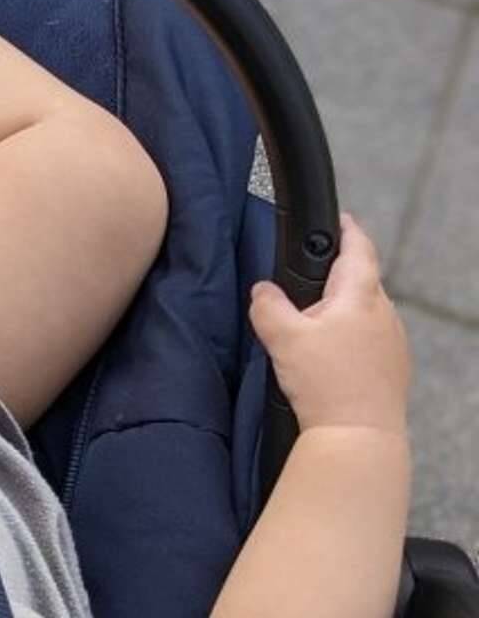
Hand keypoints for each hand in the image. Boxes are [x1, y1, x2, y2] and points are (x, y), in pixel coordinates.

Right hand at [249, 213, 409, 435]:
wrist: (358, 437)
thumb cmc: (325, 384)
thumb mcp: (282, 337)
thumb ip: (266, 304)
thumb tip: (262, 290)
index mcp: (360, 296)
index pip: (359, 248)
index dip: (347, 229)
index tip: (338, 219)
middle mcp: (385, 313)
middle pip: (361, 280)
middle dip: (335, 275)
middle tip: (305, 279)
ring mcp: (393, 341)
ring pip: (365, 311)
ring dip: (342, 309)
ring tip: (311, 324)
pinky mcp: (393, 367)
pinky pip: (370, 337)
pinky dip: (350, 336)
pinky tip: (328, 355)